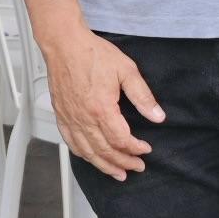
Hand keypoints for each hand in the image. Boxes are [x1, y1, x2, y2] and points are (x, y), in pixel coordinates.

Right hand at [45, 25, 160, 178]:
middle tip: (136, 167)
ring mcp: (70, 119)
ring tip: (117, 173)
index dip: (135, 149)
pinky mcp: (62, 115)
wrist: (65, 44)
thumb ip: (143, 96)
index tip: (145, 149)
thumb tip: (157, 116)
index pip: (121, 140)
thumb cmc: (92, 54)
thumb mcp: (126, 71)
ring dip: (104, 165)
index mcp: (101, 109)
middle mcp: (84, 118)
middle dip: (123, 162)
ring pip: (87, 152)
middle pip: (105, 151)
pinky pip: (71, 142)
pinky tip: (91, 158)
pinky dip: (82, 155)